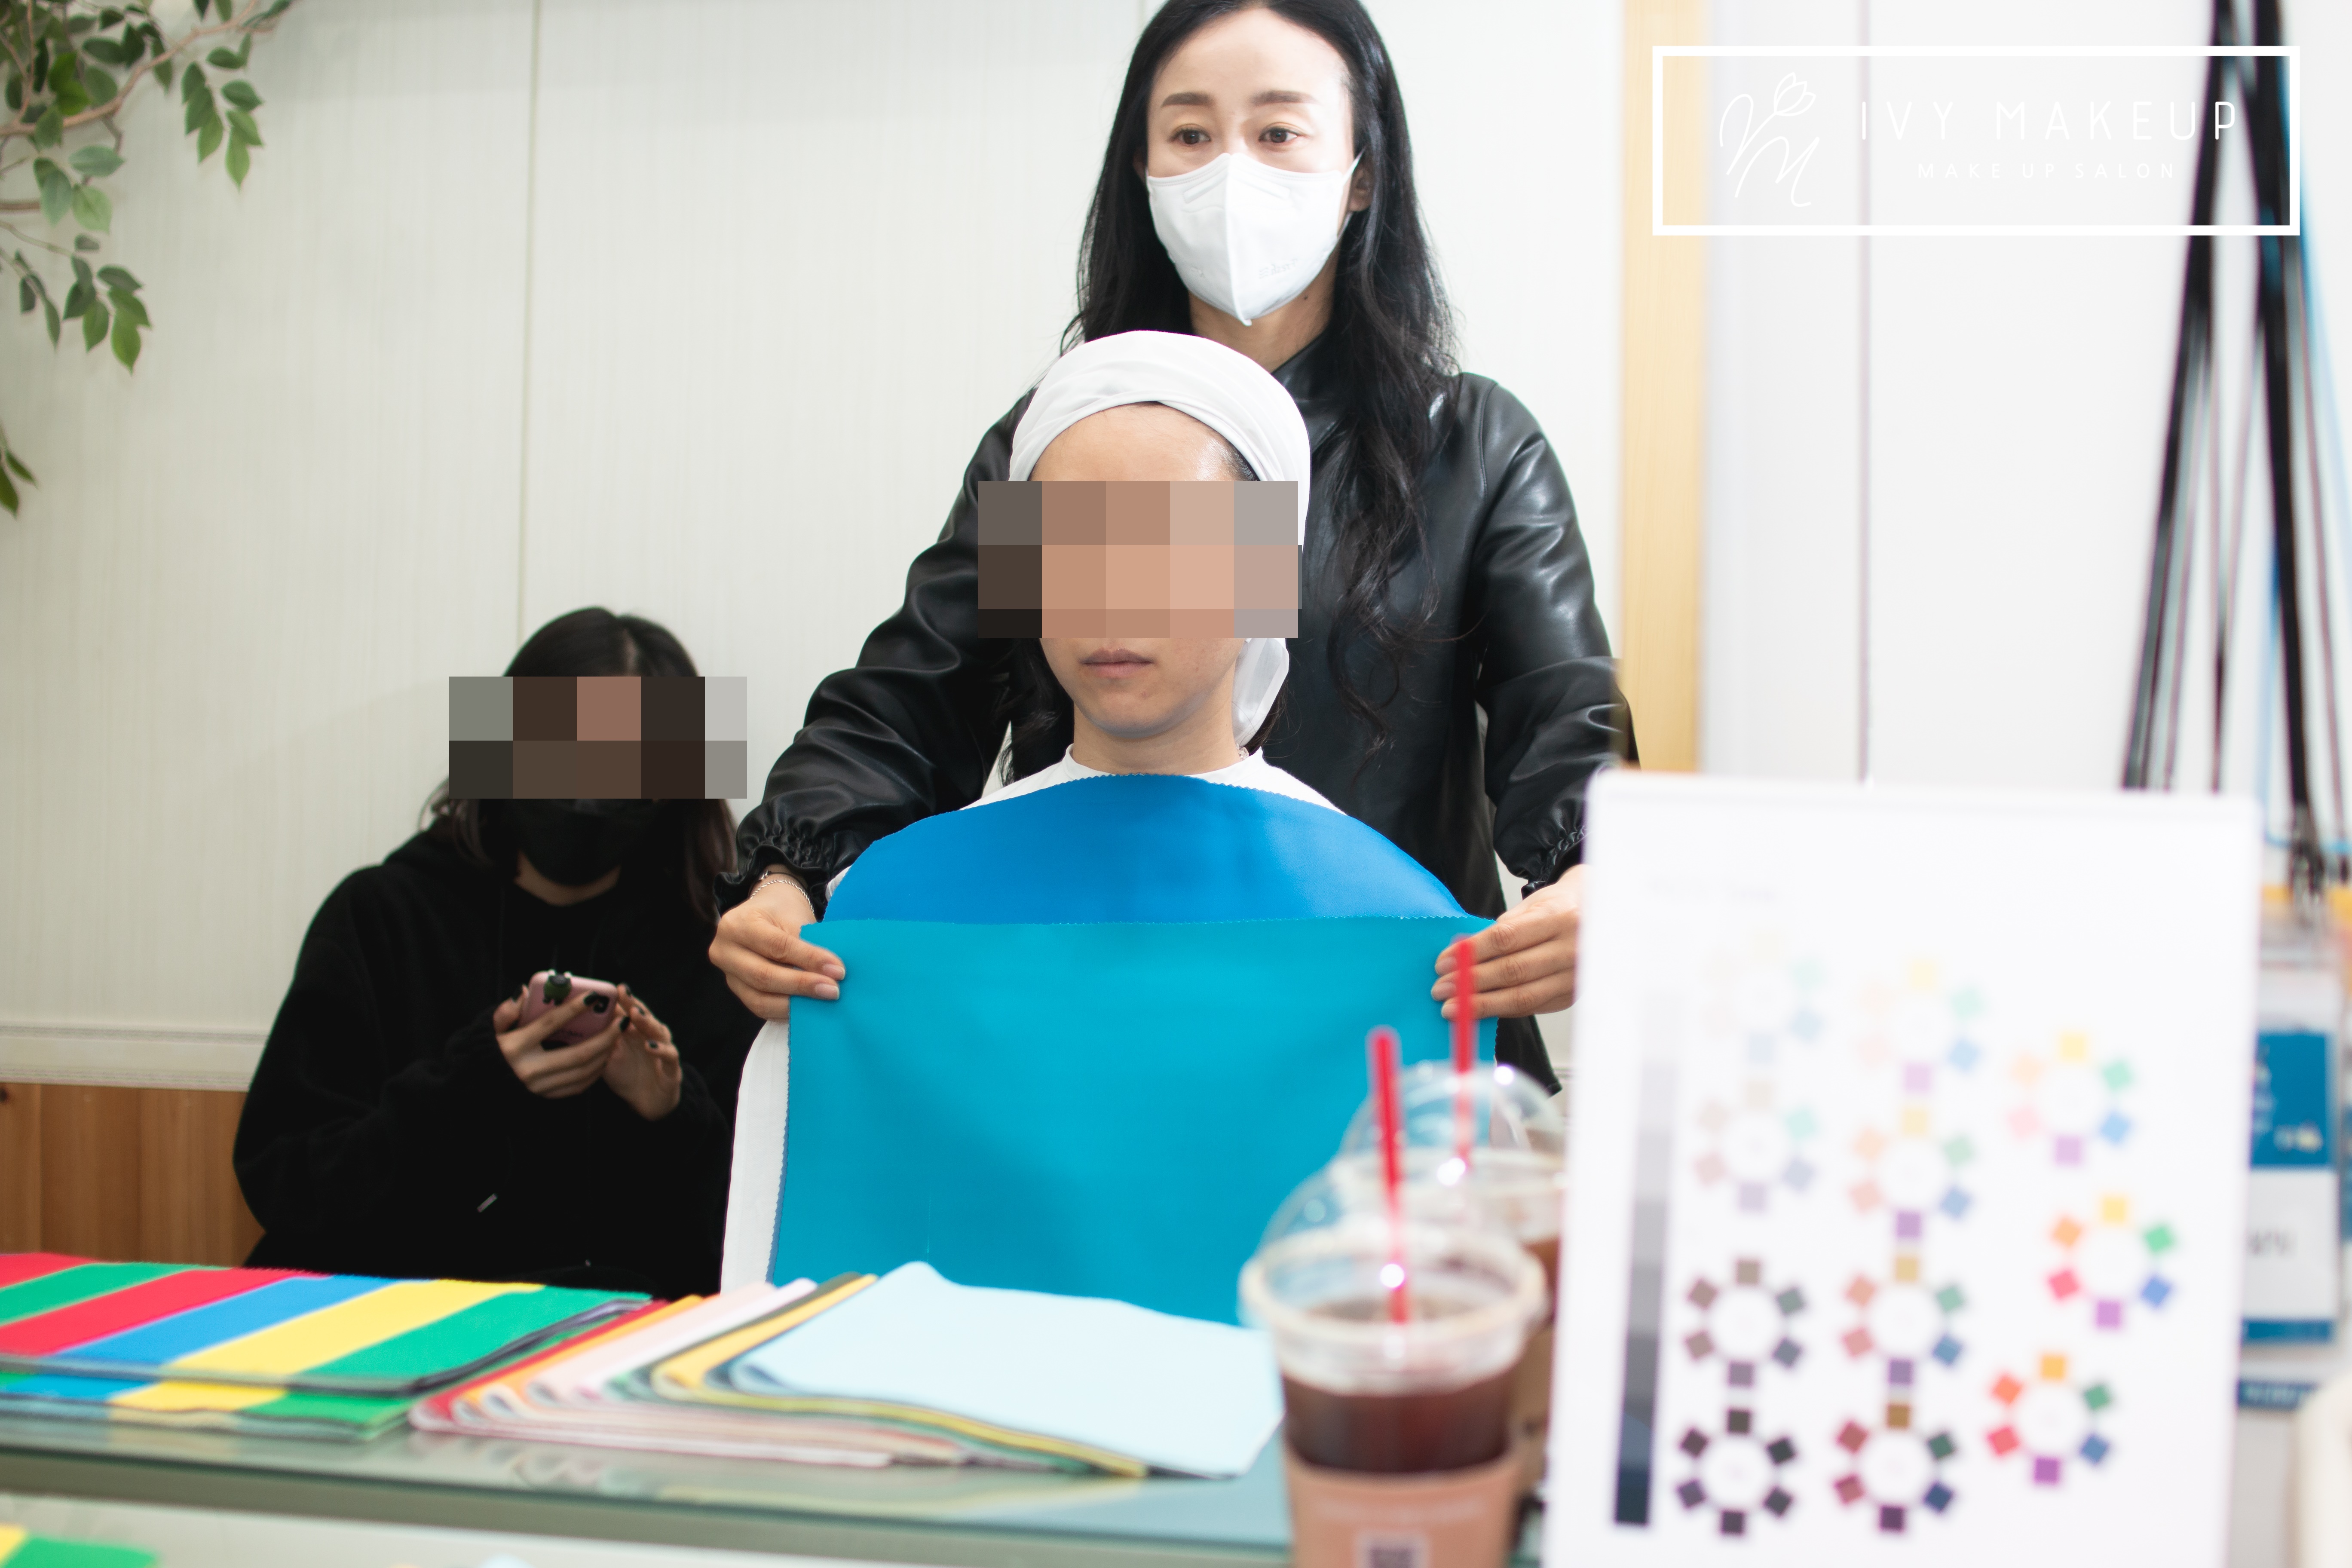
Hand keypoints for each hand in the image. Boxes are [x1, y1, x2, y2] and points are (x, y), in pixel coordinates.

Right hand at [493, 988, 625, 1097]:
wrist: (477, 1086)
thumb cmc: (488, 1051)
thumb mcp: (491, 1030)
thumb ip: (506, 1011)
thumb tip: (523, 991)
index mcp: (515, 1047)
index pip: (550, 1024)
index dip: (573, 1009)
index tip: (594, 996)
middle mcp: (528, 1069)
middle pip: (577, 1054)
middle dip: (604, 1038)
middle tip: (620, 1022)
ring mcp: (538, 1087)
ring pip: (582, 1072)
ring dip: (604, 1055)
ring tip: (616, 1038)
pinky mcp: (544, 1097)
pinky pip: (577, 1086)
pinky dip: (594, 1072)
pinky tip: (602, 1057)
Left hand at [601, 985, 682, 1121]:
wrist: (646, 1102)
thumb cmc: (627, 1075)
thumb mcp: (609, 1057)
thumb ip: (602, 1040)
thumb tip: (582, 1022)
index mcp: (635, 1032)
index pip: (629, 1011)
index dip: (622, 1000)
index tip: (611, 988)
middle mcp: (651, 1036)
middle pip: (644, 1016)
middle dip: (633, 1003)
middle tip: (622, 992)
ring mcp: (663, 1050)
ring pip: (658, 1031)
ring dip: (647, 1022)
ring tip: (635, 1014)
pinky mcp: (672, 1068)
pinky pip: (669, 1055)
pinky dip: (660, 1050)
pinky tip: (649, 1047)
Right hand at [708, 871, 845, 1021]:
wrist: (764, 911)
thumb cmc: (781, 911)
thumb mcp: (793, 916)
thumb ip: (806, 945)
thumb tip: (830, 975)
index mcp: (737, 924)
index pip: (777, 947)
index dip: (809, 960)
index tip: (837, 970)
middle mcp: (724, 950)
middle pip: (764, 976)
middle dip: (802, 986)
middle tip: (833, 990)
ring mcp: (727, 973)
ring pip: (759, 999)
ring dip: (794, 1004)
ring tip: (822, 1001)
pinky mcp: (736, 989)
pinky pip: (760, 1007)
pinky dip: (785, 1010)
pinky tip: (806, 1009)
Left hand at [1432, 865, 1585, 1019]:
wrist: (1597, 916)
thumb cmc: (1558, 908)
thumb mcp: (1532, 906)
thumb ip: (1501, 930)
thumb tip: (1463, 958)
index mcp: (1559, 917)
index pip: (1506, 938)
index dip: (1472, 953)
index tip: (1444, 962)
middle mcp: (1572, 948)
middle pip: (1513, 971)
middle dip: (1471, 982)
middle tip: (1441, 988)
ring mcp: (1575, 976)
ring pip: (1522, 996)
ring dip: (1482, 1004)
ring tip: (1454, 1007)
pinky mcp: (1571, 996)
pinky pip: (1531, 1007)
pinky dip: (1501, 1010)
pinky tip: (1480, 1009)